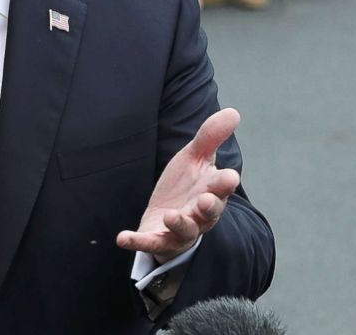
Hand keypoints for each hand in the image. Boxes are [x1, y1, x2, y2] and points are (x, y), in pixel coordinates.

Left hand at [116, 108, 241, 262]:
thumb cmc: (188, 185)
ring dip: (179, 225)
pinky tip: (122, 238)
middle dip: (208, 207)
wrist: (168, 215)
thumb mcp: (196, 158)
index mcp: (211, 191)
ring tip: (171, 215)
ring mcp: (180, 230)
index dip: (225, 183)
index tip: (229, 177)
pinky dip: (138, 241)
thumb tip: (233, 112)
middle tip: (206, 200)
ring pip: (184, 231)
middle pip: (208, 213)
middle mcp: (200, 215)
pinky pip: (150, 243)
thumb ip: (210, 137)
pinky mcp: (159, 241)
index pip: (221, 187)